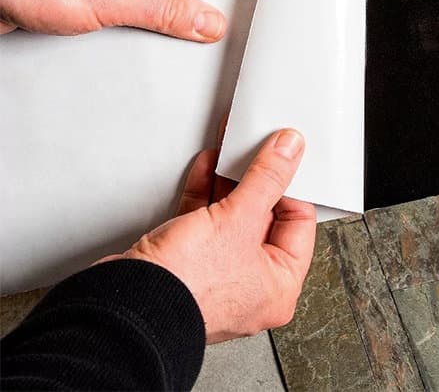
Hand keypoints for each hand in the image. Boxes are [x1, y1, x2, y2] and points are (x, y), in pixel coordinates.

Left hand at [0, 0, 225, 40]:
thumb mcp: (119, 3)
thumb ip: (169, 14)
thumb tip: (210, 21)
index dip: (188, 7)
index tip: (192, 32)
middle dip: (151, 16)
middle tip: (137, 28)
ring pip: (131, 1)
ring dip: (124, 21)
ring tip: (104, 24)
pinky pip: (106, 5)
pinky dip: (102, 22)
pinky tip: (89, 27)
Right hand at [102, 129, 315, 342]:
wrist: (125, 306)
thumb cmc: (185, 288)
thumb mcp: (239, 219)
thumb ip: (267, 178)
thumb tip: (288, 150)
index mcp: (279, 285)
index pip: (299, 222)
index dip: (291, 185)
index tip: (285, 156)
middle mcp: (252, 284)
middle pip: (265, 217)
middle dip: (256, 178)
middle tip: (258, 148)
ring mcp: (218, 274)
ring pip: (231, 216)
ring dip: (229, 180)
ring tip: (232, 148)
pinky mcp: (188, 262)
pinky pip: (204, 219)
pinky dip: (205, 191)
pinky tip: (207, 166)